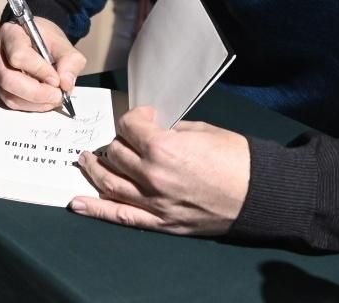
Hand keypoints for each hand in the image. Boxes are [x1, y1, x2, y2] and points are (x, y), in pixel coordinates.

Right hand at [0, 19, 84, 111]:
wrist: (35, 40)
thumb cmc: (46, 39)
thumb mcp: (63, 44)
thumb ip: (70, 61)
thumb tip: (65, 85)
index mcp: (9, 33)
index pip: (19, 56)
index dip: (39, 71)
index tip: (57, 80)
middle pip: (8, 79)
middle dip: (36, 93)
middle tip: (57, 95)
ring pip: (8, 94)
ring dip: (35, 102)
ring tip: (54, 99)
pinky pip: (10, 102)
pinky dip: (30, 106)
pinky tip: (44, 101)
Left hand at [70, 106, 249, 235]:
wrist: (260, 194)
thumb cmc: (236, 159)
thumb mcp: (201, 130)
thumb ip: (169, 130)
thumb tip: (152, 129)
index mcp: (163, 147)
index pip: (129, 126)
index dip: (135, 118)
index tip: (144, 117)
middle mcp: (152, 175)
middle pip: (116, 153)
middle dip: (119, 141)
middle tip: (127, 139)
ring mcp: (154, 202)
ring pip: (110, 182)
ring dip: (95, 169)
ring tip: (87, 160)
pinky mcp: (160, 222)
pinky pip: (120, 216)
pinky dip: (96, 210)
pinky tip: (77, 203)